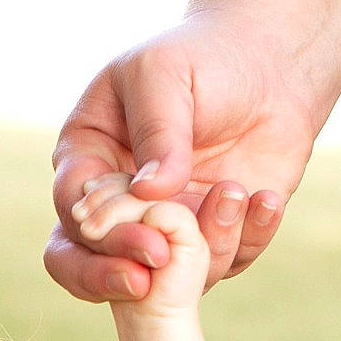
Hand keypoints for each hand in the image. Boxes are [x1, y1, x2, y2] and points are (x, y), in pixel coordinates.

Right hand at [46, 0, 340, 302]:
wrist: (268, 69)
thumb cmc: (201, 60)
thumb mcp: (163, 75)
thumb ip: (156, 132)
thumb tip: (149, 193)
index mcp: (88, 160)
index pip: (73, 214)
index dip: (99, 241)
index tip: (143, 245)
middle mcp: (119, 205)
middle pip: (94, 265)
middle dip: (120, 279)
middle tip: (154, 275)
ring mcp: (166, 229)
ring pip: (167, 278)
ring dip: (205, 248)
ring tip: (236, 192)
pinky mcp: (213, 240)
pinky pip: (226, 264)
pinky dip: (247, 238)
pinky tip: (264, 200)